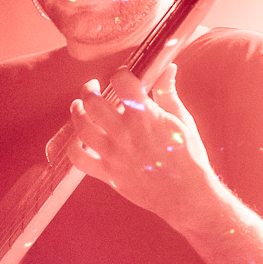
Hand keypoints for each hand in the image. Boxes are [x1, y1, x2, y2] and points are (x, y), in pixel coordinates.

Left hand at [67, 64, 216, 223]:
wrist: (187, 195)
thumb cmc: (189, 157)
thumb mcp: (183, 120)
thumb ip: (168, 92)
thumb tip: (167, 68)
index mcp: (145, 117)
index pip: (122, 82)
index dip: (121, 73)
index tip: (123, 76)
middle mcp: (125, 133)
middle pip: (92, 102)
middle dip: (90, 89)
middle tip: (93, 87)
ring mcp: (114, 154)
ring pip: (81, 127)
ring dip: (77, 112)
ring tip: (80, 107)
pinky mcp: (108, 173)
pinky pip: (79, 159)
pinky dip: (74, 146)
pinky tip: (80, 138)